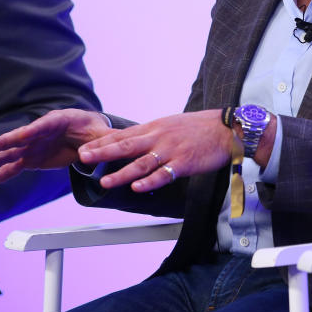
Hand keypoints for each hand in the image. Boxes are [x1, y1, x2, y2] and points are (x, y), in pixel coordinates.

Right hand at [0, 108, 113, 188]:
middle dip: (5, 142)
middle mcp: (40, 132)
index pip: (43, 125)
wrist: (88, 133)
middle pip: (20, 137)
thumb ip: (105, 139)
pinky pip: (11, 168)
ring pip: (11, 154)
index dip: (33, 130)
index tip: (23, 135)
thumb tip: (107, 149)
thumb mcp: (102, 132)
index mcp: (58, 121)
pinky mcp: (30, 159)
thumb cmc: (94, 129)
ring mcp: (32, 146)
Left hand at [77, 108, 258, 192]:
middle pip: (127, 146)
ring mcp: (171, 150)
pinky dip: (150, 181)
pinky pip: (164, 174)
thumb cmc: (199, 127)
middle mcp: (160, 137)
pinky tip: (137, 187)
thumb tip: (132, 141)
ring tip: (105, 182)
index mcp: (155, 127)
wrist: (226, 129)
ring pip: (142, 163)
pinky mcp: (184, 163)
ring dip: (122, 173)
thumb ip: (152, 133)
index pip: (124, 134)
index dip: (103, 142)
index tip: (84, 148)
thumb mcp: (171, 124)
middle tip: (84, 158)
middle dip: (103, 153)